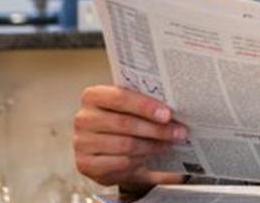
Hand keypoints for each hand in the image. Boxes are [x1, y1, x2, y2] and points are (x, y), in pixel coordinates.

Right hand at [73, 85, 187, 187]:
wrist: (107, 150)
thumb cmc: (122, 122)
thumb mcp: (131, 108)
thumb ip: (146, 103)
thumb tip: (177, 104)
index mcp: (93, 96)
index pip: (120, 97)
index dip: (145, 106)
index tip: (167, 114)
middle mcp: (84, 118)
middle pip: (125, 123)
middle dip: (156, 129)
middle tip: (178, 132)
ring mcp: (81, 142)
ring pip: (125, 144)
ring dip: (152, 146)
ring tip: (168, 144)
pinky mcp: (85, 164)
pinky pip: (120, 163)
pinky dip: (140, 160)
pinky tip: (150, 156)